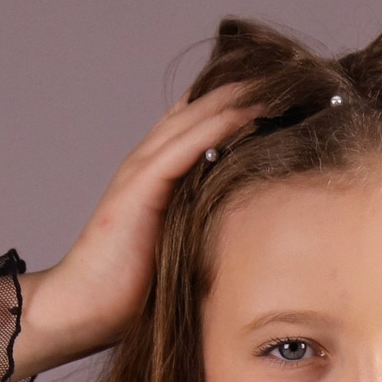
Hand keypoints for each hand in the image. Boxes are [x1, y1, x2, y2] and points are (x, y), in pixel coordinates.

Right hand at [13, 84, 262, 375]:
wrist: (82, 309)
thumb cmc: (132, 293)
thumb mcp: (183, 249)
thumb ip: (208, 227)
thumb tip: (256, 235)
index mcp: (160, 171)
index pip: (202, 118)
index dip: (241, 100)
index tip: (291, 91)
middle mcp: (150, 159)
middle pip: (204, 104)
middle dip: (249, 87)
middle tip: (299, 72)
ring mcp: (142, 168)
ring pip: (198, 114)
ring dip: (242, 95)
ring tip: (287, 78)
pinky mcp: (140, 186)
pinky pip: (188, 144)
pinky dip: (222, 123)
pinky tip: (255, 110)